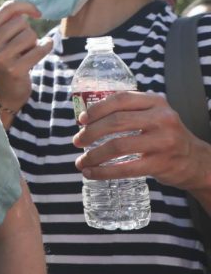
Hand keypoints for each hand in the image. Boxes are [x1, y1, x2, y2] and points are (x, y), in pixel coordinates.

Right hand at [0, 0, 50, 116]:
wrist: (5, 93)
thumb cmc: (7, 61)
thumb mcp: (1, 41)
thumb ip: (10, 23)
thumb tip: (31, 7)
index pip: (7, 9)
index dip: (25, 6)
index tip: (36, 12)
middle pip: (21, 23)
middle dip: (28, 32)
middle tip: (22, 46)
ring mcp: (1, 58)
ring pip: (30, 36)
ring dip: (34, 43)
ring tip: (26, 54)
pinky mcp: (14, 70)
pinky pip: (39, 49)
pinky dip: (46, 47)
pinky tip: (43, 49)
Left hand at [75, 90, 210, 193]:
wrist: (195, 160)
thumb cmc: (164, 135)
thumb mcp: (153, 115)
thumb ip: (128, 111)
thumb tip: (86, 119)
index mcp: (156, 102)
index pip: (120, 100)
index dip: (96, 109)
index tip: (81, 120)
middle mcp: (162, 118)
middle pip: (115, 122)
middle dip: (90, 133)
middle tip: (77, 141)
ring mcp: (163, 141)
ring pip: (117, 146)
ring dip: (93, 155)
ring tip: (81, 161)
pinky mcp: (160, 164)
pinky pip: (125, 168)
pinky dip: (103, 172)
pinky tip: (91, 173)